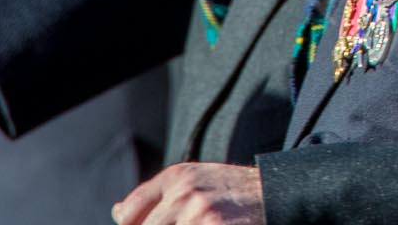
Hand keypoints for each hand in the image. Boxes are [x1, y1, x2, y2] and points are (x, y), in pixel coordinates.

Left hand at [114, 164, 264, 224]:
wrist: (281, 194)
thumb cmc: (234, 193)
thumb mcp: (195, 182)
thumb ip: (155, 197)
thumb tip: (117, 214)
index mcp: (177, 176)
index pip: (129, 215)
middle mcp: (185, 192)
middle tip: (188, 222)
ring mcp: (200, 213)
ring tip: (205, 223)